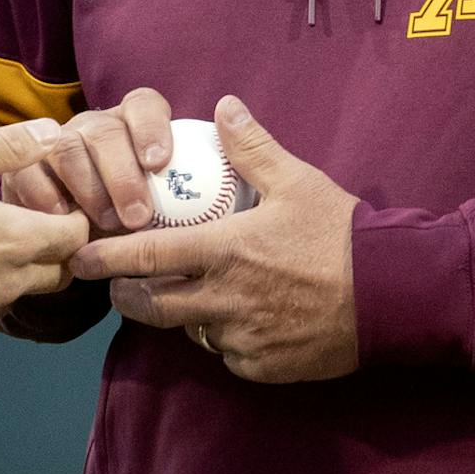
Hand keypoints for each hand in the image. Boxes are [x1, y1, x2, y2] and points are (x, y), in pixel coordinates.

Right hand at [0, 120, 89, 350]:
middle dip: (52, 252)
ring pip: (14, 298)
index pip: (76, 238)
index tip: (59, 208)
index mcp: (12, 240)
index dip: (74, 220)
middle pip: (57, 274)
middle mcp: (4, 286)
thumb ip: (9, 147)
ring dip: (8, 277)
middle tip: (24, 226)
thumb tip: (55, 133)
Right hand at [1, 88, 173, 231]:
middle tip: (137, 216)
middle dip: (122, 175)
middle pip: (105, 130)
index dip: (151, 128)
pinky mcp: (23, 165)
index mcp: (132, 124)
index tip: (159, 162)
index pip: (143, 105)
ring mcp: (56, 143)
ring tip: (104, 223)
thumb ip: (181, 199)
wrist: (78, 240)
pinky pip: (29, 170)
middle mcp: (94, 127)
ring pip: (67, 147)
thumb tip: (210, 208)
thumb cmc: (131, 222)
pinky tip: (62, 219)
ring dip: (88, 188)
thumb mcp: (163, 208)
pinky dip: (46, 196)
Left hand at [68, 96, 359, 382]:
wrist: (395, 295)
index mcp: (225, 251)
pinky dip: (222, 339)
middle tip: (119, 285)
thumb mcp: (298, 181)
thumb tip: (224, 106)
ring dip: (181, 315)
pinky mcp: (265, 367)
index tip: (80, 257)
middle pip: (153, 306)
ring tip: (185, 295)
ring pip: (191, 331)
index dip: (107, 258)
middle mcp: (225, 299)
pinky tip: (234, 319)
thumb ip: (252, 147)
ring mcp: (244, 338)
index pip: (147, 256)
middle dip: (128, 296)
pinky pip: (227, 355)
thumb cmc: (344, 234)